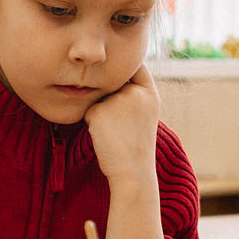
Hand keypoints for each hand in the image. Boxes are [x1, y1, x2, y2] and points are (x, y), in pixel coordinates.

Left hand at [84, 66, 160, 190]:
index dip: (126, 70)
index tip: (121, 78)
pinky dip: (93, 123)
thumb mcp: (145, 113)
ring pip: (99, 98)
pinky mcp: (98, 111)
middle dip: (112, 98)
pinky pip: (89, 111)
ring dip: (102, 111)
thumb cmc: (137, 144)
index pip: (136, 67)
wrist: (133, 172)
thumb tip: (111, 75)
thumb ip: (134, 92)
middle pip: (112, 83)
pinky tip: (106, 136)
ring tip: (116, 132)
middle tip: (123, 125)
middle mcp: (134, 92)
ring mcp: (116, 101)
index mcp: (149, 92)